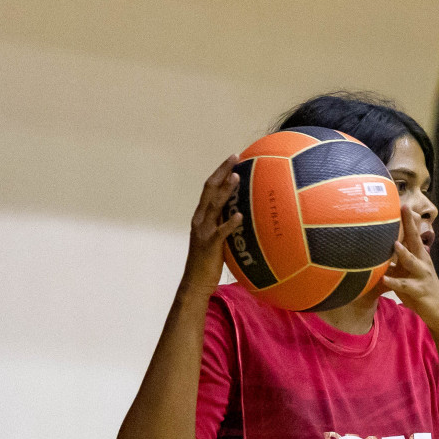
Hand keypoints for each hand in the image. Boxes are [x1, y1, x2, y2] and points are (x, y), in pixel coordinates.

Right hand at [179, 155, 242, 297]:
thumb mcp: (218, 237)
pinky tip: (239, 215)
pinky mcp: (210, 245)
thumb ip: (226, 224)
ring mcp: (204, 231)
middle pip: (209, 189)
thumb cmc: (210, 261)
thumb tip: (242, 213)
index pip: (210, 188)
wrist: (196, 281)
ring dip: (225, 191)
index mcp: (202, 216)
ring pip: (214, 206)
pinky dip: (229, 223)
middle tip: (235, 157)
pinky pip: (221, 232)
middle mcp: (200, 219)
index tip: (233, 158)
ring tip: (237, 178)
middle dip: (222, 172)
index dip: (220, 172)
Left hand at [380, 204, 438, 333]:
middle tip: (405, 209)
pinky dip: (395, 282)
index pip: (413, 235)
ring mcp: (422, 276)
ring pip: (412, 262)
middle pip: (415, 241)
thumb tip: (376, 256)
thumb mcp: (407, 276)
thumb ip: (394, 265)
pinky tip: (385, 280)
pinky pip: (405, 286)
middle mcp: (422, 263)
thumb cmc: (421, 293)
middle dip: (410, 225)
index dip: (408, 220)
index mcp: (420, 257)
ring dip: (404, 253)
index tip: (402, 204)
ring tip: (395, 244)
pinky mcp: (419, 291)